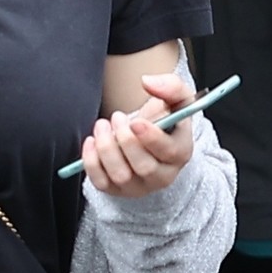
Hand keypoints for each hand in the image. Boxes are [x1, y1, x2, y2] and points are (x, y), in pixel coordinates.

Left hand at [80, 69, 196, 196]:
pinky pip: (101, 183)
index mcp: (180, 153)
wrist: (149, 139)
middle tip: (116, 117)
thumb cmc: (166, 120)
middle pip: (144, 167)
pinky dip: (91, 162)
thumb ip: (170, 86)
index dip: (151, 138)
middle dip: (125, 140)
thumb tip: (148, 81)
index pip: (169, 152)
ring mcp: (139, 187)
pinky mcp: (116, 190)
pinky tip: (92, 141)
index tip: (135, 121)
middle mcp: (162, 176)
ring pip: (120, 175)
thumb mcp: (177, 99)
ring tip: (102, 125)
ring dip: (106, 148)